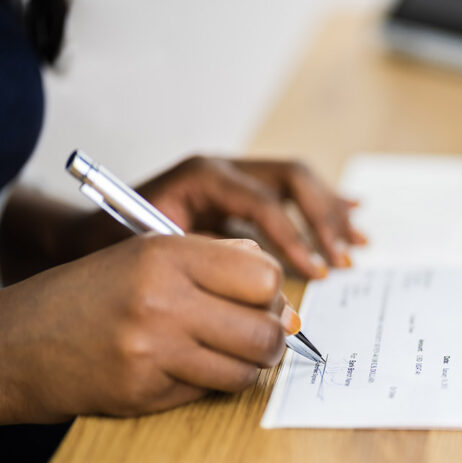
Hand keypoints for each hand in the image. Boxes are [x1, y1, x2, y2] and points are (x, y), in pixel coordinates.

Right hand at [0, 235, 294, 422]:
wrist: (18, 342)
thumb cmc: (93, 293)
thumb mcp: (150, 254)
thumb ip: (218, 261)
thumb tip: (281, 294)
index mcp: (167, 255)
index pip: (264, 276)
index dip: (272, 290)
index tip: (262, 298)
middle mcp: (162, 301)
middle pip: (266, 329)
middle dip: (272, 335)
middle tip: (257, 333)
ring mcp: (153, 352)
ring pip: (247, 369)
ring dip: (248, 364)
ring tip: (228, 351)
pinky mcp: (145, 393)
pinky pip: (212, 391)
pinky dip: (212, 382)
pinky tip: (189, 367)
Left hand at [132, 156, 365, 277]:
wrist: (91, 229)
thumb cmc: (116, 243)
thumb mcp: (155, 251)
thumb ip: (206, 259)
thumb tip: (258, 283)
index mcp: (204, 176)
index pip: (266, 201)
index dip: (294, 238)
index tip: (313, 272)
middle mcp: (226, 168)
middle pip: (293, 179)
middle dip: (322, 219)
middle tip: (340, 259)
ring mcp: (237, 175)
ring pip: (299, 182)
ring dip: (331, 211)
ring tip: (356, 243)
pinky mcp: (244, 191)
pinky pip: (292, 191)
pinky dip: (323, 204)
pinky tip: (352, 213)